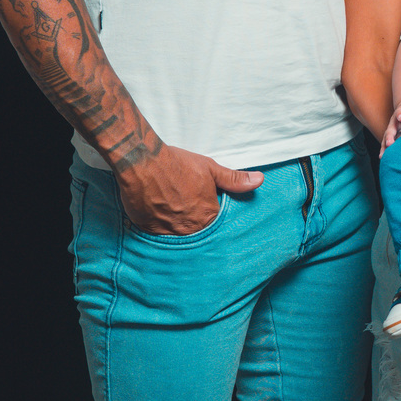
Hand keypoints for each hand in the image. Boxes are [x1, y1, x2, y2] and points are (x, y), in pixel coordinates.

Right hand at [116, 143, 263, 233]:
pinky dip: (160, 229)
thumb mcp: (209, 169)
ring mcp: (168, 232)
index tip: (204, 212)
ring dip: (177, 228)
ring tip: (172, 214)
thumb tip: (259, 180)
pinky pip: (158, 236)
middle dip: (194, 226)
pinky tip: (158, 216)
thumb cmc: (176, 164)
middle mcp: (190, 229)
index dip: (210, 218)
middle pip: (197, 233)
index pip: (216, 227)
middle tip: (185, 212)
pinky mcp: (149, 230)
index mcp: (207, 216)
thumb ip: (234, 180)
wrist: (142, 163)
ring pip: (178, 237)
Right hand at [380, 96, 400, 154]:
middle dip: (390, 136)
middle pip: (391, 128)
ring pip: (387, 137)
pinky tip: (383, 157)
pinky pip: (389, 143)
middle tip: (390, 143)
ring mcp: (394, 129)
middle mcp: (396, 121)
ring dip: (385, 146)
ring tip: (383, 155)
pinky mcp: (395, 136)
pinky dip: (386, 150)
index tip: (400, 117)